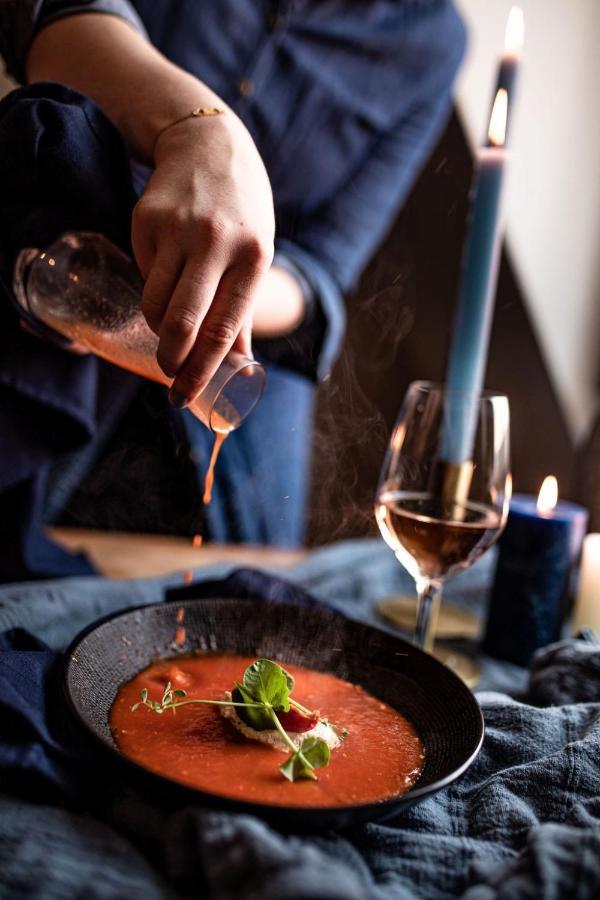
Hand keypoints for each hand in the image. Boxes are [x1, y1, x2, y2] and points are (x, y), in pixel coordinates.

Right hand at [132, 112, 274, 405]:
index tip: (187, 396)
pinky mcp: (147, 220)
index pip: (223, 329)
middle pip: (184, 322)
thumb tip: (239, 368)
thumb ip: (243, 311)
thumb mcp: (256, 256)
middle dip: (172, 361)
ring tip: (170, 335)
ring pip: (155, 303)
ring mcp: (178, 230)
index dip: (203, 371)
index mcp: (253, 257)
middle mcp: (216, 243)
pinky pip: (145, 275)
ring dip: (159, 331)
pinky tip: (167, 280)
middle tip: (169, 380)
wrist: (210, 146)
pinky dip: (153, 292)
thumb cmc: (241, 214)